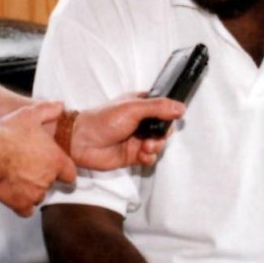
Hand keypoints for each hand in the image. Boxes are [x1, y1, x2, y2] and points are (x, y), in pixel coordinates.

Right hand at [0, 102, 76, 216]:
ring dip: (32, 190)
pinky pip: (26, 210)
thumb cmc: (8, 135)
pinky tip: (14, 194)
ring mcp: (34, 193)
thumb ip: (48, 110)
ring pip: (39, 196)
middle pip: (52, 184)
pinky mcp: (19, 203)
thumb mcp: (30, 115)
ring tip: (19, 177)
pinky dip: (22, 204)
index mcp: (56, 160)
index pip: (71, 174)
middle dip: (43, 177)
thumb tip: (60, 106)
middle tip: (30, 167)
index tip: (60, 170)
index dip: (65, 172)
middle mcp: (48, 179)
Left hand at [67, 95, 182, 170]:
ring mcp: (137, 139)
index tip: (171, 118)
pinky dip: (149, 157)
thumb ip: (157, 107)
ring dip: (156, 146)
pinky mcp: (133, 155)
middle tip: (155, 136)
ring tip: (146, 146)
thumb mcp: (132, 108)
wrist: (83, 142)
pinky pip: (150, 157)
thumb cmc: (102, 120)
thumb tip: (180, 108)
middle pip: (163, 129)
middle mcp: (140, 122)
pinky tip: (142, 154)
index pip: (162, 108)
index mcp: (140, 105)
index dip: (168, 114)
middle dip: (163, 134)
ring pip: (158, 144)